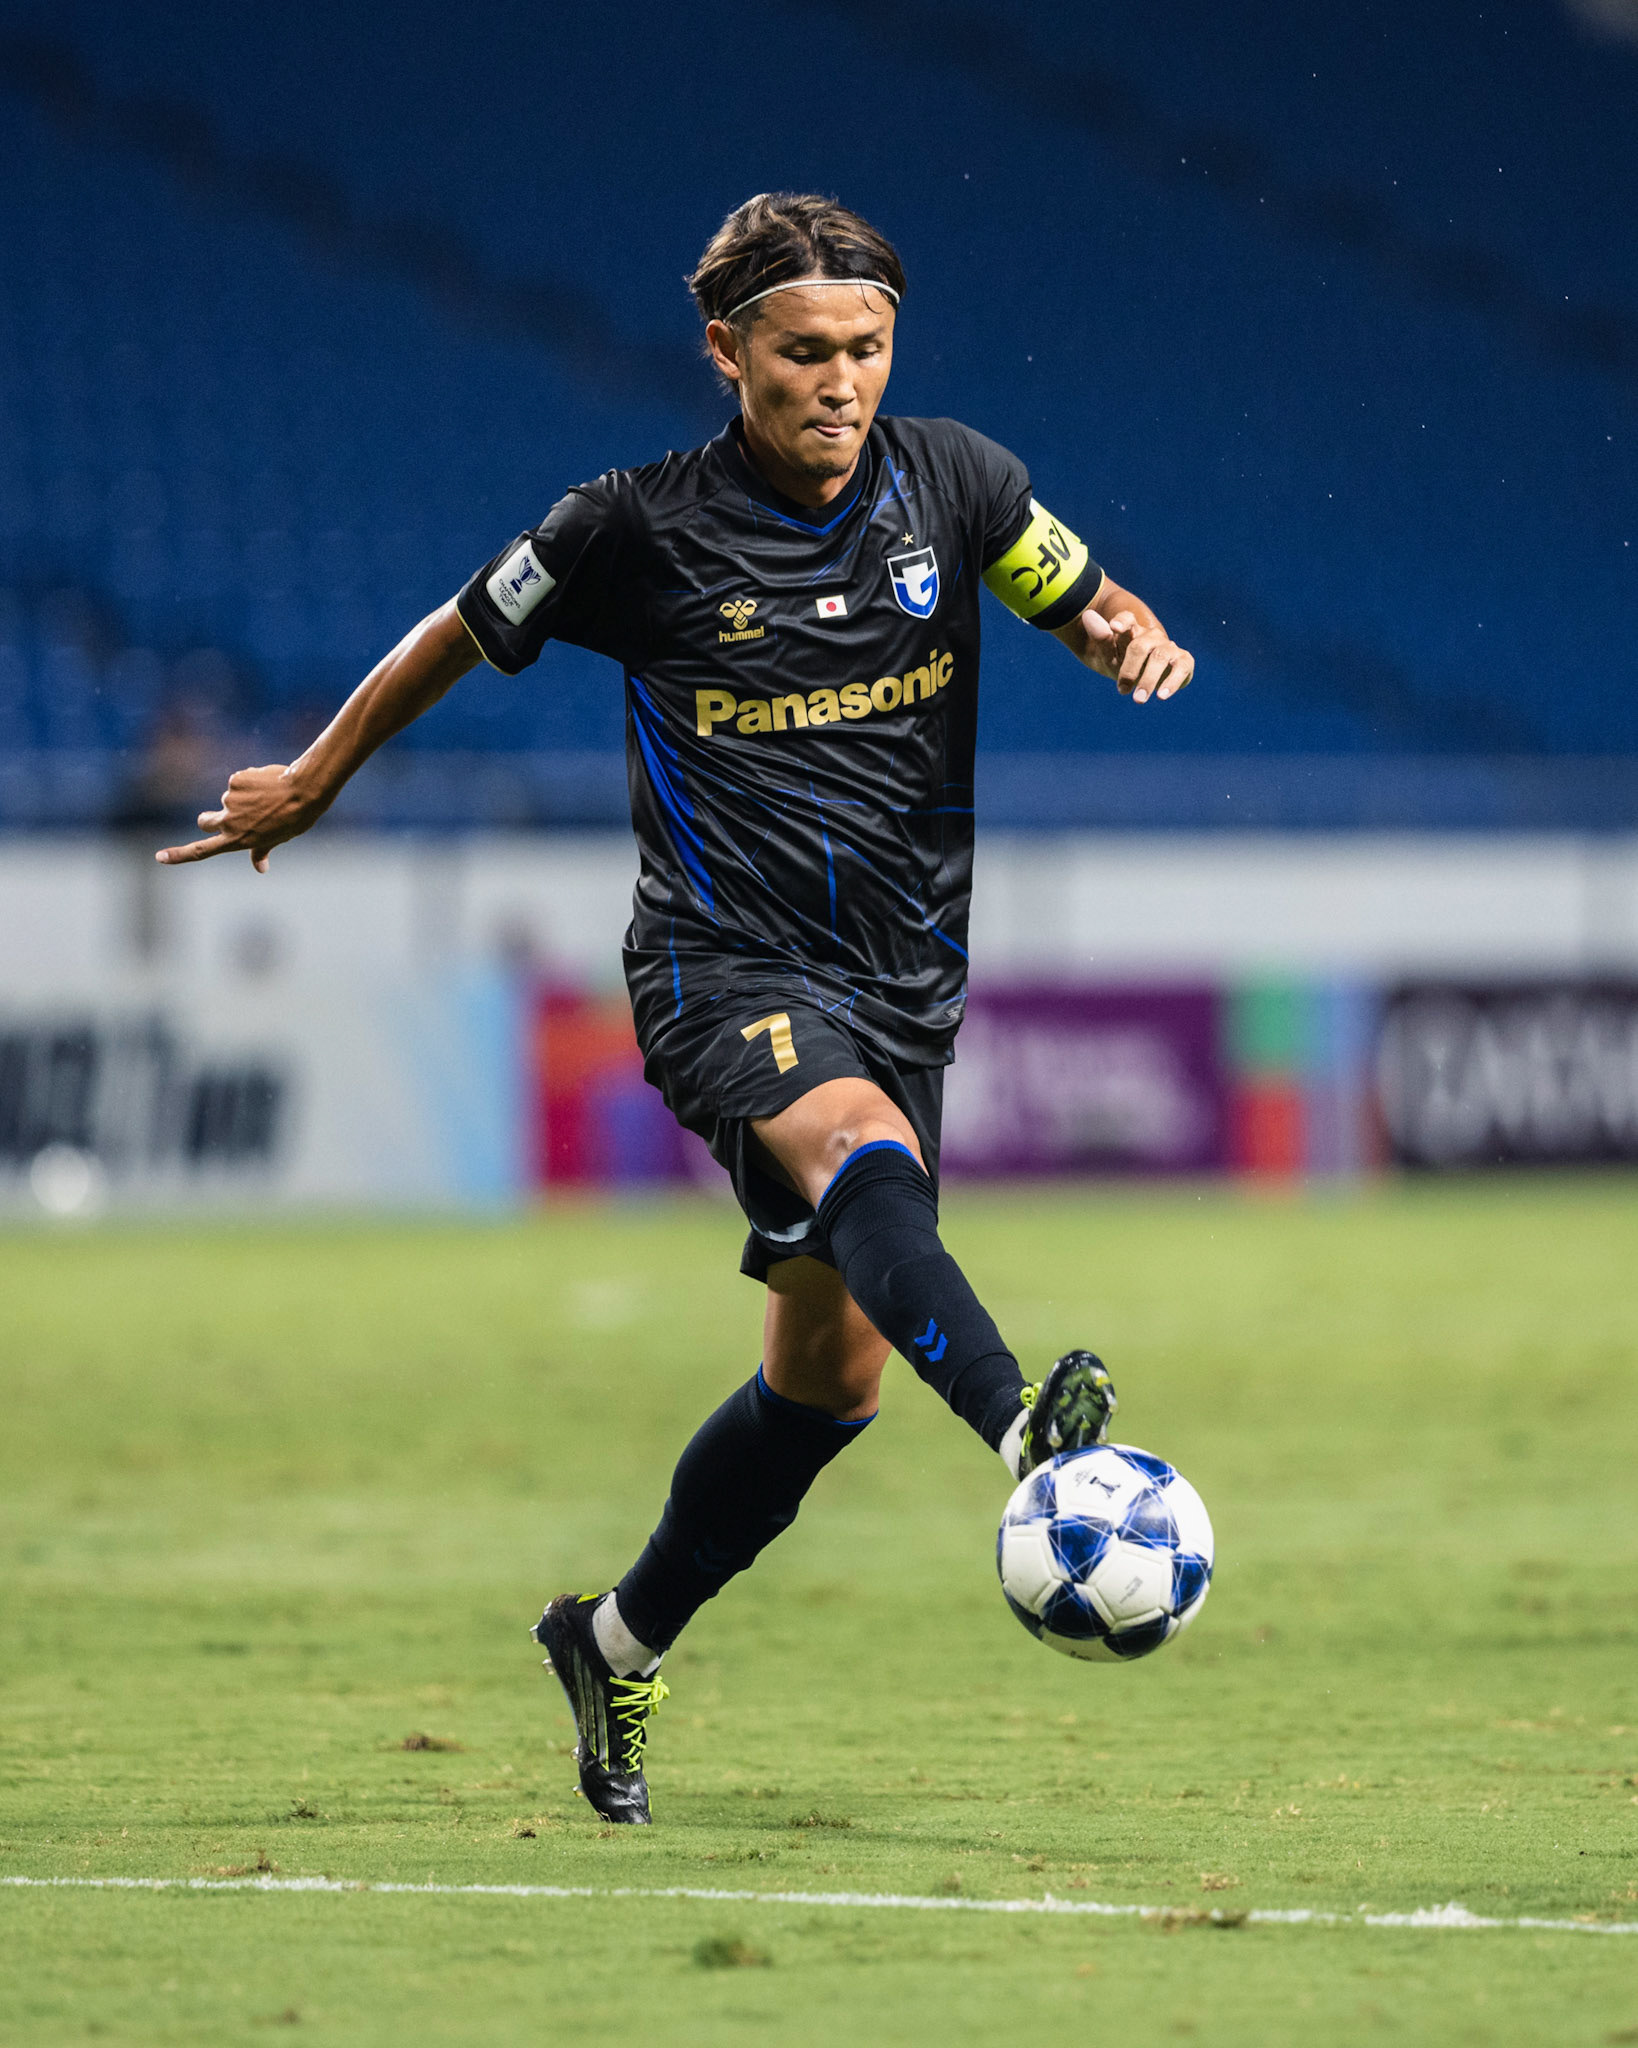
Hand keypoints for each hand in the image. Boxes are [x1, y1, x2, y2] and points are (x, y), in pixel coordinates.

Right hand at [155, 763, 327, 871]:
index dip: (178, 855)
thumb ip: (260, 850)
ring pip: (230, 798)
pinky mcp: (235, 781)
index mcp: (237, 840)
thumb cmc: (294, 819)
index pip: (201, 851)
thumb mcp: (277, 838)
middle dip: (209, 819)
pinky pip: (239, 780)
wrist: (304, 792)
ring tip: (269, 798)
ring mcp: (230, 801)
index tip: (159, 857)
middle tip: (233, 815)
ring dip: (245, 797)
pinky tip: (267, 784)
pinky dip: (250, 781)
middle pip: (205, 822)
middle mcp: (228, 823)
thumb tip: (261, 869)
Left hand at [1081, 606, 1193, 702]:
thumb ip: (1101, 638)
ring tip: (1138, 700)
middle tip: (1122, 691)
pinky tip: (1161, 696)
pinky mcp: (1184, 660)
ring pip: (1160, 657)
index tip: (1114, 628)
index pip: (1127, 619)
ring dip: (1148, 680)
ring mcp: (1169, 647)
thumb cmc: (1125, 664)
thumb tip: (1087, 615)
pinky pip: (1182, 667)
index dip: (1122, 622)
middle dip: (1130, 669)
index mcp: (1132, 630)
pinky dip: (1172, 681)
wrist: (1149, 677)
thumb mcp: (1110, 655)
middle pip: (1140, 646)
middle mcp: (1152, 636)